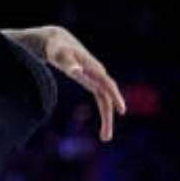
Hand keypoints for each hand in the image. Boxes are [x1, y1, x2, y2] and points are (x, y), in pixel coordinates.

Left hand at [11, 26, 125, 141]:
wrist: (58, 41)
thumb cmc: (58, 48)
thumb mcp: (60, 55)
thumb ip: (67, 63)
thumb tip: (75, 71)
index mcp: (93, 68)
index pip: (108, 84)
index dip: (115, 97)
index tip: (121, 111)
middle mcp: (98, 74)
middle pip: (108, 98)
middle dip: (108, 118)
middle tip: (106, 138)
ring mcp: (96, 78)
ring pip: (106, 100)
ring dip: (107, 118)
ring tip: (105, 138)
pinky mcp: (92, 82)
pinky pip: (102, 98)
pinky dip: (104, 110)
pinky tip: (103, 125)